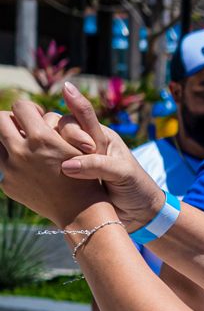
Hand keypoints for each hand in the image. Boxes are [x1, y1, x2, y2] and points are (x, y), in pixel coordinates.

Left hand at [0, 98, 107, 225]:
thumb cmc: (88, 176)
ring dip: (8, 139)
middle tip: (26, 128)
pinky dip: (14, 164)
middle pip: (0, 119)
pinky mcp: (7, 184)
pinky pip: (3, 165)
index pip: (21, 106)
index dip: (29, 109)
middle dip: (12, 120)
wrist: (83, 214)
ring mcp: (11, 170)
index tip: (37, 116)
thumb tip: (47, 96)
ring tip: (24, 146)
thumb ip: (56, 121)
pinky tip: (31, 172)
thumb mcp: (80, 144)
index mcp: (42, 138)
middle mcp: (21, 152)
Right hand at [54, 83, 166, 230]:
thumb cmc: (136, 188)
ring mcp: (70, 158)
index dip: (76, 122)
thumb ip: (99, 166)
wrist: (137, 213)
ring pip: (47, 142)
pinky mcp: (62, 175)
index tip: (88, 147)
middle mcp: (83, 143)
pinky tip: (42, 174)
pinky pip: (45, 164)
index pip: (81, 115)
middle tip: (82, 158)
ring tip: (64, 170)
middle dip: (61, 136)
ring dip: (48, 150)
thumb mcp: (123, 173)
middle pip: (58, 125)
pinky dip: (40, 165)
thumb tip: (66, 167)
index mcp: (100, 136)